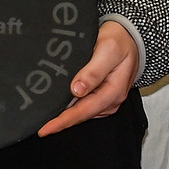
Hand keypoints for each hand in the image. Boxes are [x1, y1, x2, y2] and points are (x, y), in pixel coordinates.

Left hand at [36, 19, 137, 136]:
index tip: (46, 129)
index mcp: (113, 91)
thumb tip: (78, 90)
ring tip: (44, 119)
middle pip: (81, 116)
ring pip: (82, 113)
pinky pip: (84, 107)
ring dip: (64, 117)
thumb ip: (94, 71)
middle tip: (38, 127)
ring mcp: (107, 100)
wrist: (130, 39)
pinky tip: (57, 108)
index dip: (63, 121)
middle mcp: (111, 100)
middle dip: (60, 123)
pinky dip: (70, 109)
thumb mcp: (108, 50)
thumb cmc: (119, 43)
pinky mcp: (102, 97)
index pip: (84, 111)